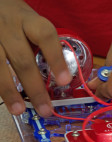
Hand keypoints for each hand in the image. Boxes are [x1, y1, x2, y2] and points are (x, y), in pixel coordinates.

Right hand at [0, 0, 70, 116]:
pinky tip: (5, 99)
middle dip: (35, 88)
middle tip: (45, 109)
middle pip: (22, 60)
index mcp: (29, 20)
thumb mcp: (33, 23)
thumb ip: (43, 45)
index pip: (45, 37)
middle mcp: (8, 27)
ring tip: (19, 110)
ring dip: (10, 92)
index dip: (56, 59)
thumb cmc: (18, 19)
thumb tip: (59, 78)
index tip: (64, 81)